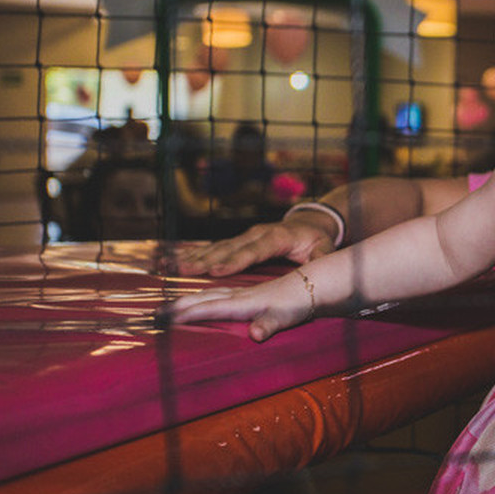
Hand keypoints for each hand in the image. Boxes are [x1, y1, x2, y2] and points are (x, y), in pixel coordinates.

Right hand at [162, 272, 312, 341]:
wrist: (313, 282)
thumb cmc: (301, 301)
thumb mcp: (287, 316)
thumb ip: (270, 324)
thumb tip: (255, 335)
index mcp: (246, 301)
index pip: (212, 307)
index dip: (189, 313)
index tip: (167, 319)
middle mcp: (240, 294)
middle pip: (203, 298)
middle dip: (179, 306)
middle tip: (155, 314)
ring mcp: (242, 291)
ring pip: (208, 292)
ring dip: (185, 298)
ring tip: (165, 305)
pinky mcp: (246, 292)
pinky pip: (216, 290)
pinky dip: (201, 295)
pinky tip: (196, 298)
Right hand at [175, 214, 336, 276]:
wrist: (310, 222)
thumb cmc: (317, 239)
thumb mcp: (324, 248)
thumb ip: (321, 258)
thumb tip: (320, 270)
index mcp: (277, 237)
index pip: (254, 250)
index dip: (235, 260)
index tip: (217, 271)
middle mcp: (256, 234)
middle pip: (228, 248)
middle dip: (205, 260)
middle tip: (184, 271)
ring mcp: (245, 236)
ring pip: (216, 248)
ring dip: (193, 258)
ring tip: (170, 267)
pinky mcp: (237, 241)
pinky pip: (212, 248)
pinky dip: (192, 254)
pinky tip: (173, 260)